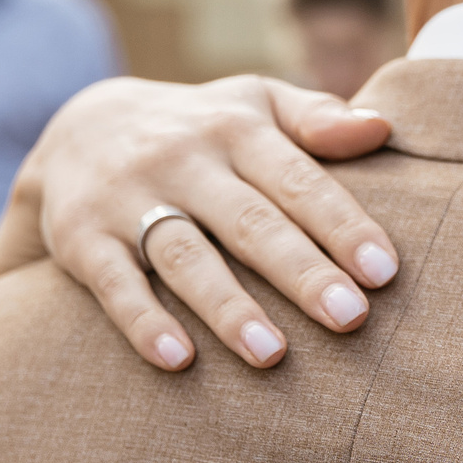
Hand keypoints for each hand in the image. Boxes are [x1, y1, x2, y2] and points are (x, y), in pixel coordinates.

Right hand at [0, 75, 398, 370]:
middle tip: (350, 318)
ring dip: (227, 306)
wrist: (78, 126)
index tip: (384, 272)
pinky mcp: (82, 238)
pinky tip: (177, 359)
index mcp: (236, 128)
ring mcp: (128, 199)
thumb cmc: (200, 127)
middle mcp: (182, 159)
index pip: (297, 179)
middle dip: (300, 271)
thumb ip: (318, 117)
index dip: (342, 225)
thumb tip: (383, 129)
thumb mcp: (254, 102)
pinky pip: (114, 284)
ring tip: (271, 354)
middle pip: (248, 221)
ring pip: (183, 256)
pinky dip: (142, 321)